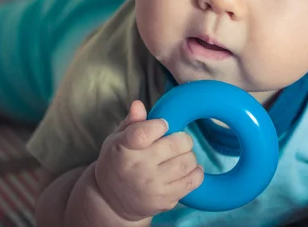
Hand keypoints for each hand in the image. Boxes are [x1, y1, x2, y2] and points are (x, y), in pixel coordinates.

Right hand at [94, 100, 203, 221]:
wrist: (112, 202)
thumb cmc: (117, 163)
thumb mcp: (117, 140)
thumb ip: (131, 122)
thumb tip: (138, 104)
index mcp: (124, 149)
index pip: (143, 133)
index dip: (159, 125)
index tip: (163, 125)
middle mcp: (138, 168)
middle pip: (176, 144)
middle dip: (182, 139)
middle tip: (178, 140)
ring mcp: (153, 186)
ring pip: (188, 162)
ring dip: (189, 155)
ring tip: (181, 155)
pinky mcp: (165, 200)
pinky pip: (193, 181)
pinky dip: (196, 171)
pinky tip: (187, 168)